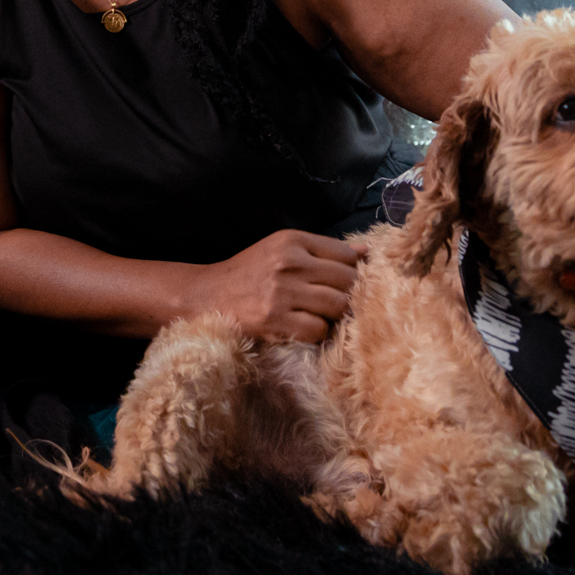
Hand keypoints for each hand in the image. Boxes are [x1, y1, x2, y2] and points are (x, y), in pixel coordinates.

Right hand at [189, 229, 362, 343]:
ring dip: (334, 316)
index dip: (353, 271)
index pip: (346, 254)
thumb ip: (323, 250)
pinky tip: (304, 327)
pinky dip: (317, 333)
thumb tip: (367, 252)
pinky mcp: (275, 320)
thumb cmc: (249, 274)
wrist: (206, 296)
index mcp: (292, 241)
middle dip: (349, 295)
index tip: (344, 283)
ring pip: (338, 306)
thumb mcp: (281, 250)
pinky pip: (318, 330)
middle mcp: (289, 263)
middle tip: (337, 304)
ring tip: (320, 315)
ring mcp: (282, 292)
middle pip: (347, 281)